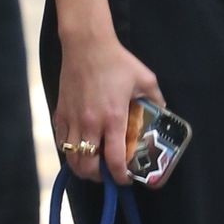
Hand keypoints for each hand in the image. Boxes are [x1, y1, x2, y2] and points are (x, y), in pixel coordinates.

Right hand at [53, 30, 164, 184]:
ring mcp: (72, 120)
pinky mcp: (60, 113)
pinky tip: (81, 146)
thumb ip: (156, 99)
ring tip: (94, 165)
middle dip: (99, 177)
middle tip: (109, 174)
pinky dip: (70, 150)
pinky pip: (62, 142)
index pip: (114, 160)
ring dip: (82, 167)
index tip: (126, 178)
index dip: (120, 176)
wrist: (87, 45)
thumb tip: (163, 112)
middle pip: (88, 167)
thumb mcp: (145, 79)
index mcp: (113, 118)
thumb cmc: (117, 61)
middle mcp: (91, 124)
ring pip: (71, 158)